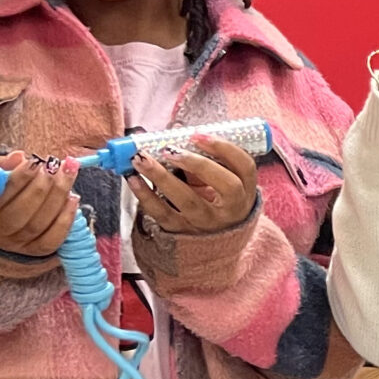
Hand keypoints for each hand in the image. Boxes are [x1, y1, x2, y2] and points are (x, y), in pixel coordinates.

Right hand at [0, 152, 77, 263]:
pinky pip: (51, 240)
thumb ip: (0, 165)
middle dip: (40, 188)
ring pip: (36, 225)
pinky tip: (73, 199)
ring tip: (67, 175)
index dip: (17, 180)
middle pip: (18, 214)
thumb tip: (18, 157)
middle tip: (53, 168)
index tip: (34, 162)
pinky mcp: (31, 251)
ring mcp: (11, 244)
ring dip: (57, 197)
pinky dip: (65, 220)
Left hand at [129, 134, 256, 234]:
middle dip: (198, 163)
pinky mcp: (182, 232)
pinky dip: (145, 195)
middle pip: (226, 185)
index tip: (198, 135)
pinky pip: (163, 214)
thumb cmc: (214, 202)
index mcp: (244, 192)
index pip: (245, 167)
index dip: (225, 148)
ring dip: (162, 177)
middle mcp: (231, 210)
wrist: (210, 243)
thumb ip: (207, 163)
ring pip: (189, 201)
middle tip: (170, 149)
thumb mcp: (220, 184)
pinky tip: (133, 179)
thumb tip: (175, 135)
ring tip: (141, 159)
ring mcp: (207, 223)